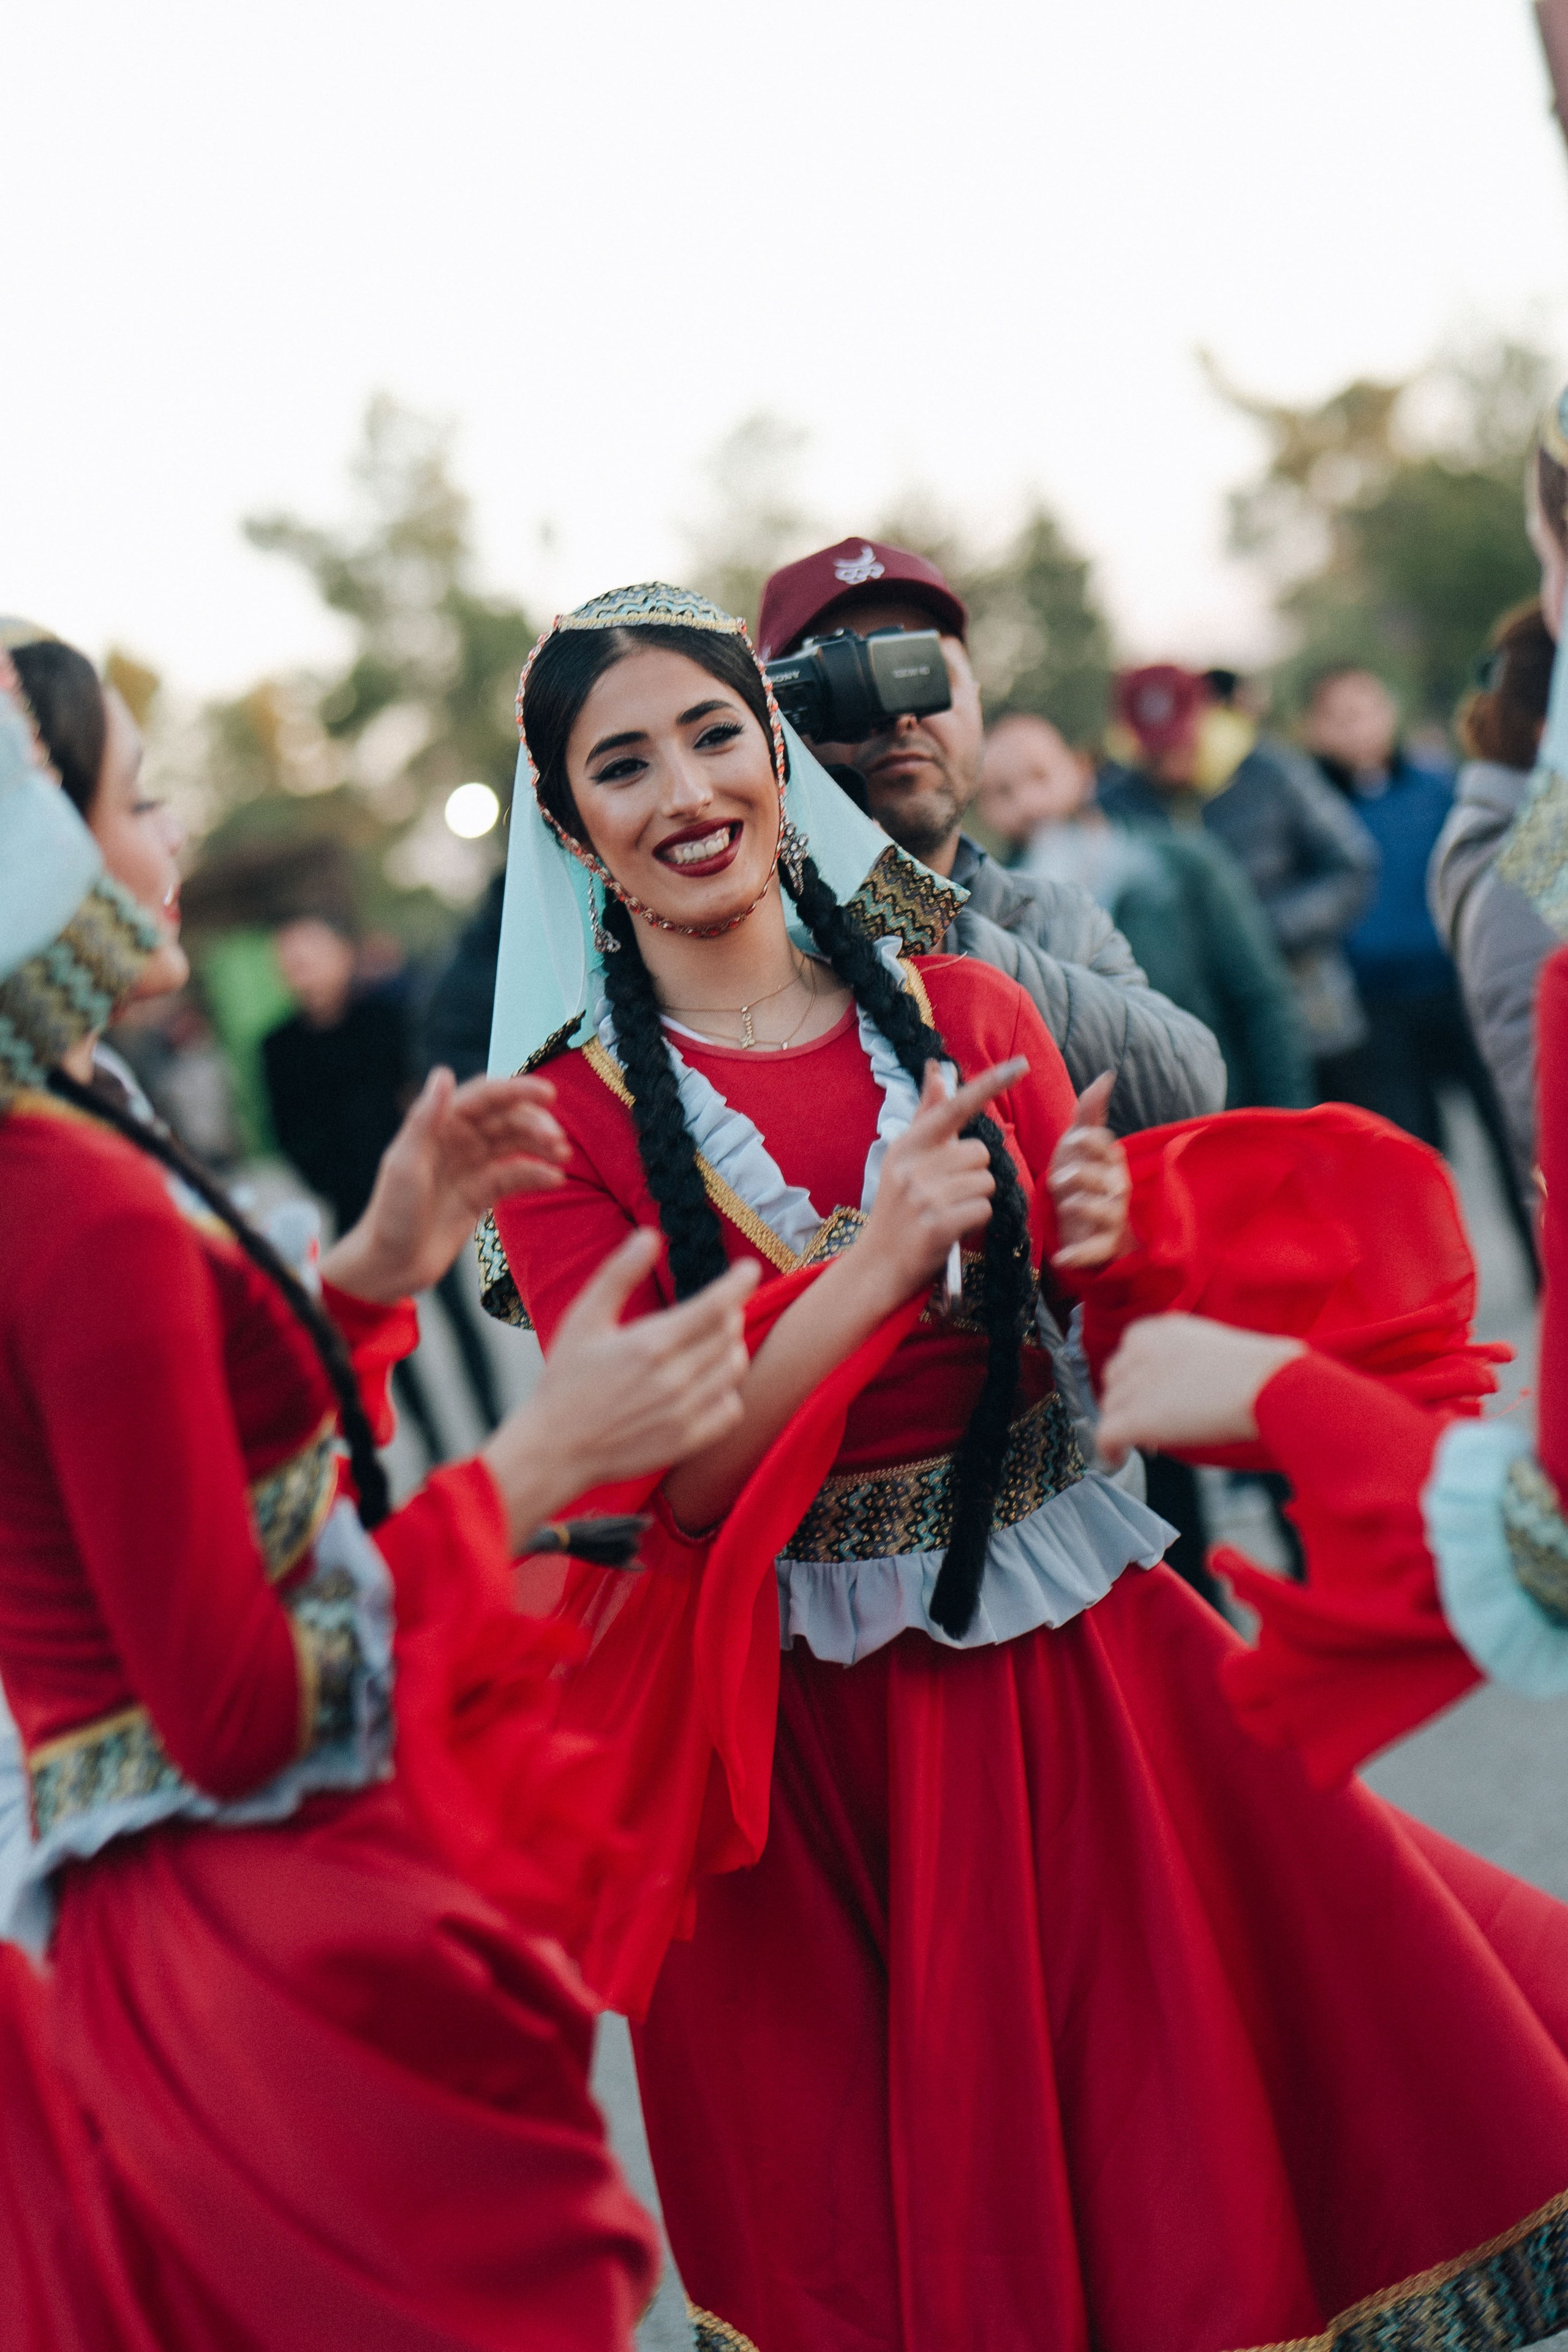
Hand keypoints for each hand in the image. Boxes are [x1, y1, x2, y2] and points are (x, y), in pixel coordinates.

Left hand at [321, 1067, 569, 1302]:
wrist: (391, 1265)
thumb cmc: (390, 1214)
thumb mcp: (405, 1165)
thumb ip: (426, 1120)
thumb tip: (444, 1073)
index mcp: (438, 1126)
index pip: (484, 1097)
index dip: (517, 1091)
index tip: (549, 1095)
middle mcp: (457, 1140)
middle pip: (505, 1119)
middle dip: (534, 1124)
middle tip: (558, 1140)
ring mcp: (471, 1167)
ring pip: (514, 1146)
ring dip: (540, 1147)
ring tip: (562, 1156)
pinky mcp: (481, 1194)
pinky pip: (514, 1177)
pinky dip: (535, 1176)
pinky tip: (554, 1179)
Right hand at [482, 1228, 759, 1546]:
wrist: (556, 1448)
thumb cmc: (565, 1378)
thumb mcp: (583, 1318)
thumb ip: (619, 1274)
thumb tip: (650, 1235)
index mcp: (651, 1344)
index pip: (716, 1305)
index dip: (738, 1282)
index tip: (747, 1270)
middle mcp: (674, 1379)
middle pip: (729, 1333)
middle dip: (728, 1313)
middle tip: (710, 1310)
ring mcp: (684, 1413)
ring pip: (734, 1368)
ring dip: (729, 1348)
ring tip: (705, 1344)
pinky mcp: (687, 1440)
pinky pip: (732, 1408)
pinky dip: (727, 1390)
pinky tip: (705, 1383)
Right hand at [859, 1057, 1025, 1305]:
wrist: (878, 1264)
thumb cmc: (898, 1209)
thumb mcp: (904, 1159)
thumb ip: (927, 1115)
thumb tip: (938, 1071)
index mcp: (908, 1145)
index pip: (955, 1107)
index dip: (990, 1084)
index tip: (1022, 1064)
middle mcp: (913, 1166)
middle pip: (980, 1153)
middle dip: (974, 1174)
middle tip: (947, 1194)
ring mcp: (923, 1196)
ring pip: (986, 1182)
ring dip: (976, 1200)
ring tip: (947, 1212)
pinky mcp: (936, 1225)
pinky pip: (984, 1209)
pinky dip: (975, 1221)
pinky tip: (952, 1228)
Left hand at [1047, 1073, 1130, 1270]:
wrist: (1086, 1223)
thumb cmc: (1082, 1175)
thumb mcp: (1080, 1143)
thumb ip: (1090, 1112)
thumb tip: (1105, 1075)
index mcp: (1110, 1159)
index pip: (1102, 1144)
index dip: (1086, 1144)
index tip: (1072, 1143)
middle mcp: (1115, 1186)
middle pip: (1100, 1176)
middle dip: (1079, 1175)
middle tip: (1059, 1180)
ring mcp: (1111, 1216)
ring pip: (1100, 1209)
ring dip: (1078, 1206)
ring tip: (1063, 1205)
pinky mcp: (1104, 1244)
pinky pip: (1094, 1250)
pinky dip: (1078, 1255)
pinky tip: (1061, 1259)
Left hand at [1096, 1313, 1304, 1467]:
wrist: (1269, 1385)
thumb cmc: (1256, 1370)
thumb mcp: (1205, 1347)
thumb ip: (1176, 1360)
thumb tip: (1167, 1389)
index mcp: (1154, 1330)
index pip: (1126, 1356)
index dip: (1136, 1382)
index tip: (1151, 1398)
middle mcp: (1137, 1351)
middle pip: (1114, 1382)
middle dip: (1128, 1402)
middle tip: (1153, 1422)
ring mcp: (1135, 1384)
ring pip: (1110, 1409)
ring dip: (1125, 1425)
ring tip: (1149, 1441)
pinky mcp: (1136, 1418)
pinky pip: (1105, 1435)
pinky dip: (1108, 1450)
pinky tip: (1118, 1458)